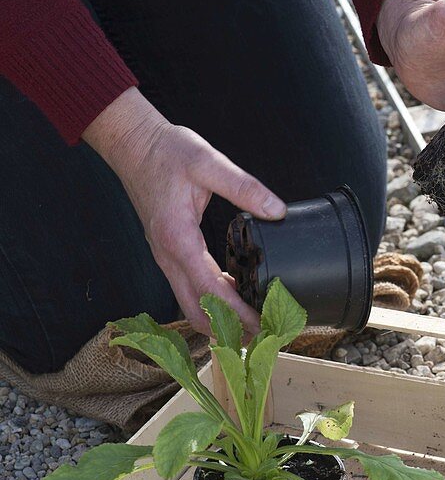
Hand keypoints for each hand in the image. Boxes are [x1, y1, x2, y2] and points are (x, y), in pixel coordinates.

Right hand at [83, 87, 285, 335]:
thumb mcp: (209, 163)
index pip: (210, 290)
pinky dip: (211, 301)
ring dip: (219, 319)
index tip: (263, 326)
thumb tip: (277, 209)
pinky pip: (189, 287)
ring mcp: (165, 257)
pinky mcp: (168, 252)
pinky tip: (236, 297)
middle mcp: (168, 255)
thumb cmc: (168, 153)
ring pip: (190, 303)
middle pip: (196, 310)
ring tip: (255, 323)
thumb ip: (244, 186)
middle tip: (264, 334)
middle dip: (228, 329)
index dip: (236, 314)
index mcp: (178, 239)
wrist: (133, 144)